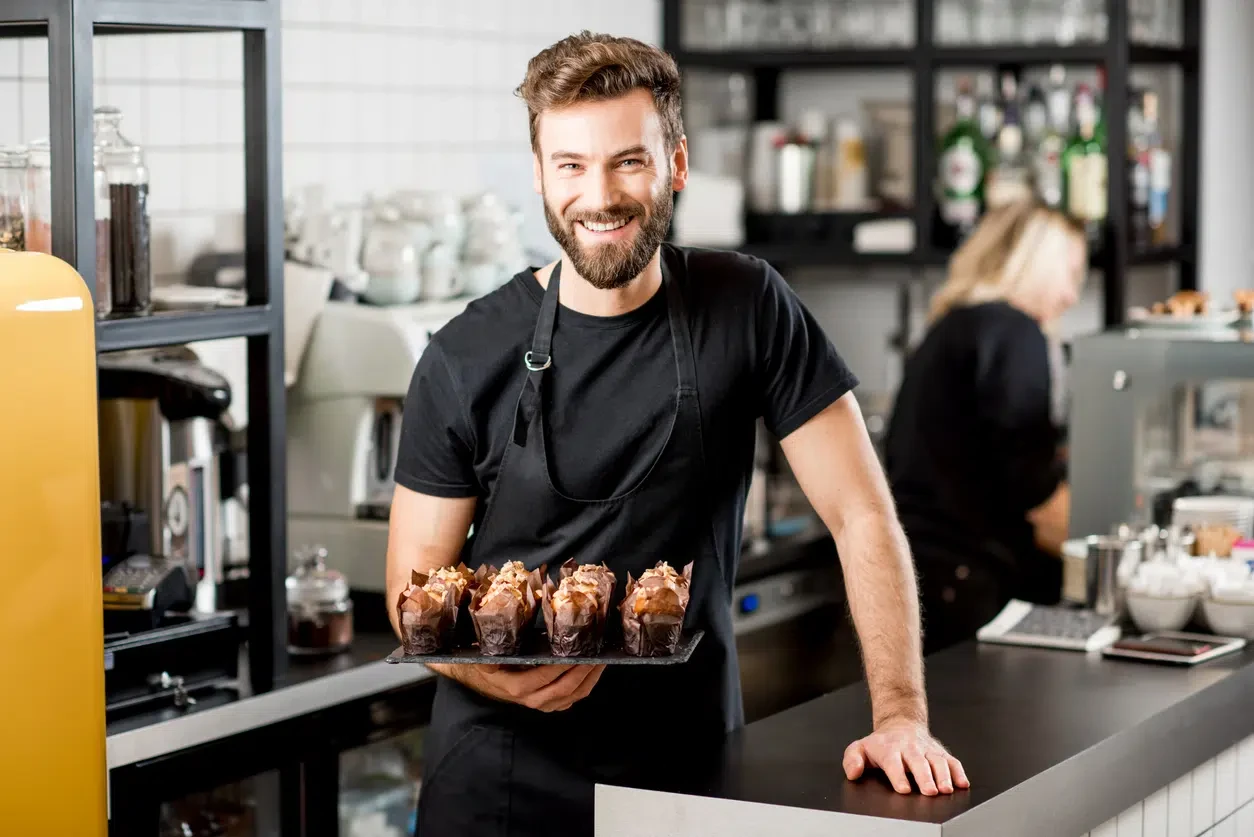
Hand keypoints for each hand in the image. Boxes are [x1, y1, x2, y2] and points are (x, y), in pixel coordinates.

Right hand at [428, 662, 605, 711]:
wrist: (477, 677)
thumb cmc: (485, 661)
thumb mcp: (485, 655)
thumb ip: (495, 649)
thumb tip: (502, 635)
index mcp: (516, 687)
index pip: (545, 677)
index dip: (564, 667)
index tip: (578, 652)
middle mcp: (530, 699)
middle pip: (565, 690)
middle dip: (585, 673)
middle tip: (598, 655)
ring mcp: (541, 704)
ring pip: (572, 697)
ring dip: (590, 680)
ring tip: (601, 661)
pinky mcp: (547, 703)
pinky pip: (572, 699)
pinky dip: (586, 686)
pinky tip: (594, 671)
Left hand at [843, 717, 968, 795]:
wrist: (900, 723)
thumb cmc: (880, 743)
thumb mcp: (859, 748)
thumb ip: (852, 760)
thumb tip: (854, 773)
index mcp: (889, 749)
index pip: (893, 762)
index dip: (898, 776)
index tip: (903, 788)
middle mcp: (910, 748)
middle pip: (918, 763)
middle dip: (925, 777)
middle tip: (929, 791)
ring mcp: (927, 749)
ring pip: (938, 761)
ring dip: (943, 775)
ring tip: (946, 789)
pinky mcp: (940, 752)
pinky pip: (952, 761)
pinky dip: (959, 771)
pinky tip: (962, 783)